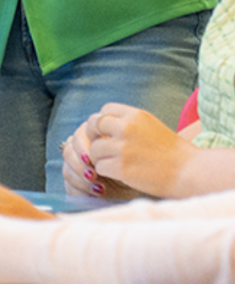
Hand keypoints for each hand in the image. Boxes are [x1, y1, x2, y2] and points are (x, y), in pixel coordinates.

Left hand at [63, 103, 192, 198]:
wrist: (191, 173)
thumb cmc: (173, 153)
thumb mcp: (151, 126)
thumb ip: (128, 123)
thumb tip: (100, 125)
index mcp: (136, 115)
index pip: (105, 109)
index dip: (102, 122)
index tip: (106, 133)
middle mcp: (127, 128)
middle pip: (93, 126)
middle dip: (94, 137)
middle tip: (102, 148)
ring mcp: (123, 147)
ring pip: (94, 149)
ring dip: (100, 158)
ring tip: (114, 164)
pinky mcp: (121, 167)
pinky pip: (100, 167)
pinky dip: (106, 172)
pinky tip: (118, 174)